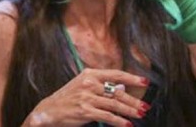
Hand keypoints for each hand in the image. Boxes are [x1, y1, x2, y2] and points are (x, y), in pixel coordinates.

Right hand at [25, 68, 149, 126]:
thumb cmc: (68, 98)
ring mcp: (87, 97)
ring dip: (130, 110)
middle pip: (118, 91)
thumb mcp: (84, 86)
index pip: (115, 74)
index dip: (132, 77)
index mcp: (90, 74)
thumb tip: (122, 87)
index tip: (145, 81)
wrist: (50, 110)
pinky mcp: (85, 110)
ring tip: (140, 115)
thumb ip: (103, 86)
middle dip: (134, 100)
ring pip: (115, 103)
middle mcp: (89, 83)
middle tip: (145, 106)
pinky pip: (107, 116)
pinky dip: (119, 121)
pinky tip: (127, 124)